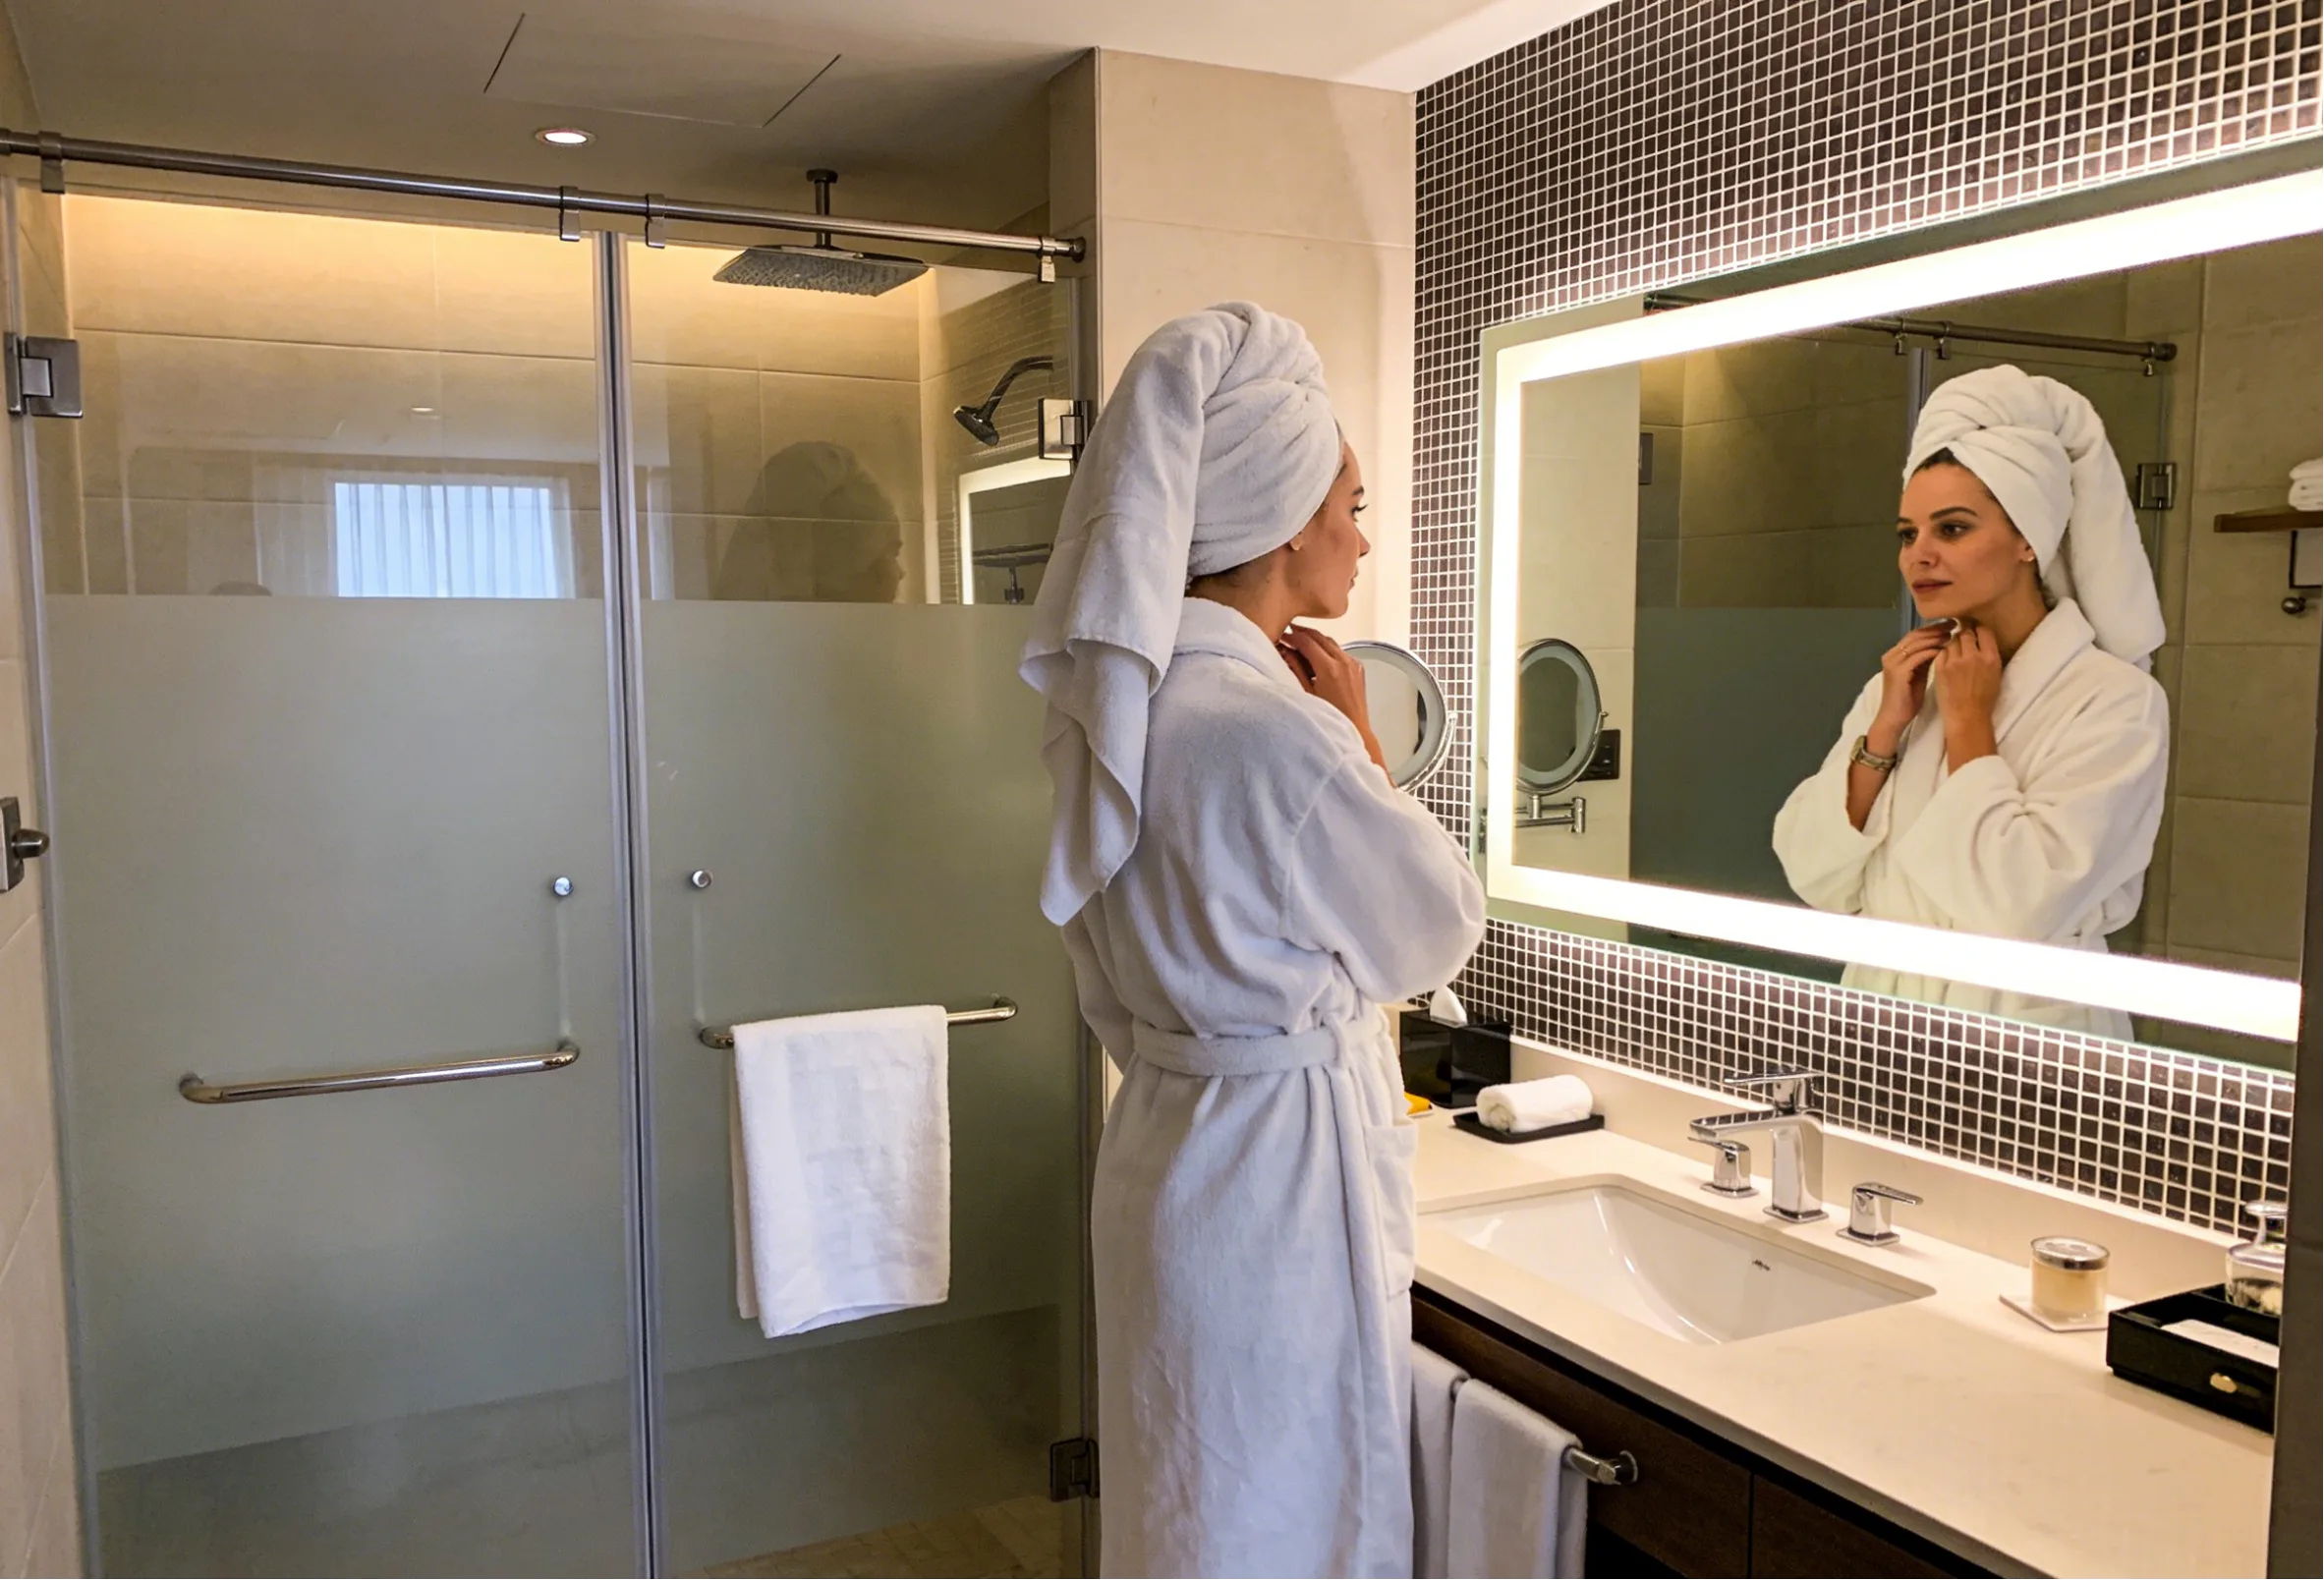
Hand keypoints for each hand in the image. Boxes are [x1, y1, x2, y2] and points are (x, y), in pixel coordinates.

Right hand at [1281, 626, 1387, 772]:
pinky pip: (1340, 651)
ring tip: (1301, 644)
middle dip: (1304, 633)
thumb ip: (1295, 669)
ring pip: (1331, 642)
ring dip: (1316, 640)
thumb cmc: (1331, 718)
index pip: (1308, 642)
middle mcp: (1344, 663)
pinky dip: (1327, 649)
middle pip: (1320, 637)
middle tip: (1290, 632)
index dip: (1293, 636)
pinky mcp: (1358, 668)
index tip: (1284, 635)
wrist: (1355, 729)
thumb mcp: (1306, 693)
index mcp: (1329, 669)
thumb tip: (1286, 651)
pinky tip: (1318, 656)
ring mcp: (1353, 664)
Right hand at [1870, 623, 1948, 753]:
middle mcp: (1891, 655)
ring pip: (1917, 643)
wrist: (1894, 719)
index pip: (1915, 635)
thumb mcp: (1918, 675)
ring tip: (1952, 635)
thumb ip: (1926, 660)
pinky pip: (1918, 656)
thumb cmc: (1907, 701)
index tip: (1951, 624)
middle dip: (1936, 629)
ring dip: (1936, 638)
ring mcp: (1893, 663)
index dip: (1933, 628)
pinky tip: (1945, 650)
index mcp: (1894, 655)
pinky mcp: (1898, 672)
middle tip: (1955, 624)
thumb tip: (1942, 646)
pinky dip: (1932, 651)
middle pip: (1915, 635)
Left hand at [1933, 619, 2002, 767]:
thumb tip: (1982, 640)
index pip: (1984, 630)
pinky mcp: (1940, 668)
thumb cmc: (1985, 698)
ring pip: (1951, 641)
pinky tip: (1946, 658)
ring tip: (1954, 648)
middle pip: (1966, 632)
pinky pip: (1941, 652)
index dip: (1978, 628)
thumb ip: (1989, 655)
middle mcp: (1973, 656)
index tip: (1975, 629)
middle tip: (1962, 633)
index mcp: (1991, 657)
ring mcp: (1955, 662)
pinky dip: (1943, 652)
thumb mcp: (1995, 673)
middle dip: (1964, 631)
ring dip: (1953, 642)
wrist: (1967, 716)